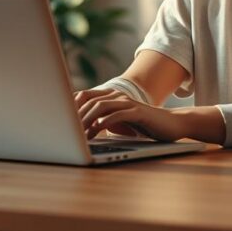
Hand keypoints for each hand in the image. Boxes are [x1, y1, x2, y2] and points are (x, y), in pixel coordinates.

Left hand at [73, 88, 187, 140]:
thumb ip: (103, 122)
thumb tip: (81, 131)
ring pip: (101, 106)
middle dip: (76, 116)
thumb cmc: (144, 126)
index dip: (71, 106)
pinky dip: (105, 121)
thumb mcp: (120, 123)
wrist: (172, 125)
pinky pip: (118, 114)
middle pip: (90, 101)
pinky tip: (97, 129)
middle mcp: (118, 96)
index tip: (59, 120)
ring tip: (79, 134)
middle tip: (66, 131)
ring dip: (88, 120)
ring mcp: (128, 103)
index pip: (85, 97)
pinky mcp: (138, 112)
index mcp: (112, 98)